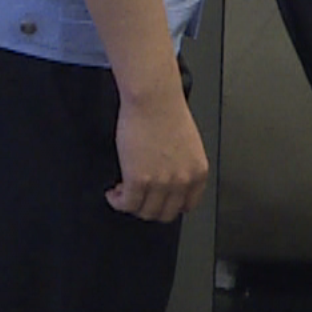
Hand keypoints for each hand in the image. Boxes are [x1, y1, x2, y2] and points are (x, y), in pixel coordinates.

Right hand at [106, 86, 206, 222]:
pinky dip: (118, 202)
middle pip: (165, 213)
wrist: (153, 98)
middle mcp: (183, 181)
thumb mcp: (187, 144)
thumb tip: (169, 178)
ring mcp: (161, 183)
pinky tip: (114, 193)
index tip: (159, 201)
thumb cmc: (167, 110)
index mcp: (198, 172)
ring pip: (145, 212)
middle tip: (139, 198)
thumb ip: (182, 165)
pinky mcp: (138, 180)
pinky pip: (127, 204)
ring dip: (132, 205)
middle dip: (150, 208)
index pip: (187, 205)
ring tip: (124, 194)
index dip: (170, 205)